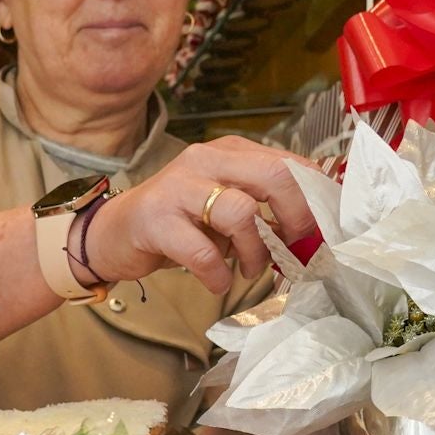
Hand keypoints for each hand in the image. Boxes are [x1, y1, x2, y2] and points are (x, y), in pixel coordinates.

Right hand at [81, 137, 319, 295]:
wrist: (113, 234)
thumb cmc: (178, 223)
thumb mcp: (224, 205)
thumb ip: (263, 205)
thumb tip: (313, 226)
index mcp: (230, 152)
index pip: (289, 162)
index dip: (313, 198)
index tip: (320, 230)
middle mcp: (206, 160)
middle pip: (273, 175)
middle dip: (294, 216)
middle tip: (291, 247)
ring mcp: (179, 187)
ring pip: (241, 212)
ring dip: (254, 251)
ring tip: (250, 269)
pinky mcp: (157, 219)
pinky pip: (202, 251)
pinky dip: (217, 274)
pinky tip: (217, 281)